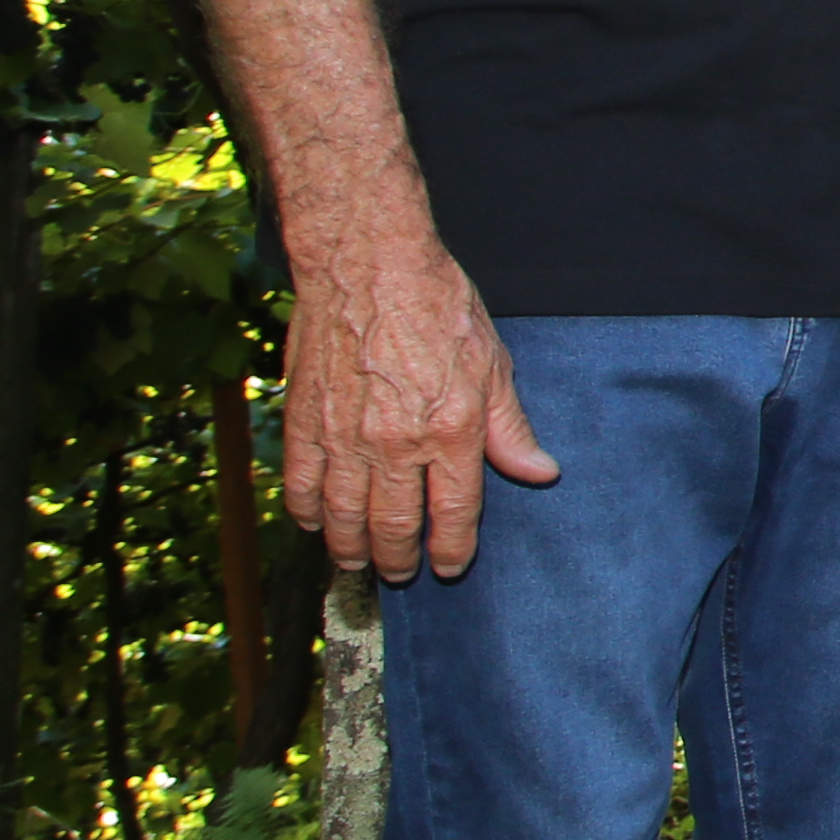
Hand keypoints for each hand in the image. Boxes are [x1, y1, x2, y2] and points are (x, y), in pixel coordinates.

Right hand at [283, 222, 552, 580]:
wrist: (369, 265)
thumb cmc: (438, 307)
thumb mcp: (493, 365)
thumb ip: (511, 429)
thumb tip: (540, 473)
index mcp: (451, 431)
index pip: (454, 514)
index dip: (452, 549)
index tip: (448, 566)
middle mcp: (396, 443)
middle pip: (393, 526)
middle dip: (398, 559)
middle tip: (399, 574)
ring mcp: (344, 436)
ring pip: (342, 516)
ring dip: (349, 547)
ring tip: (357, 562)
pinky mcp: (303, 421)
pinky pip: (299, 485)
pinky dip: (305, 513)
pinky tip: (314, 524)